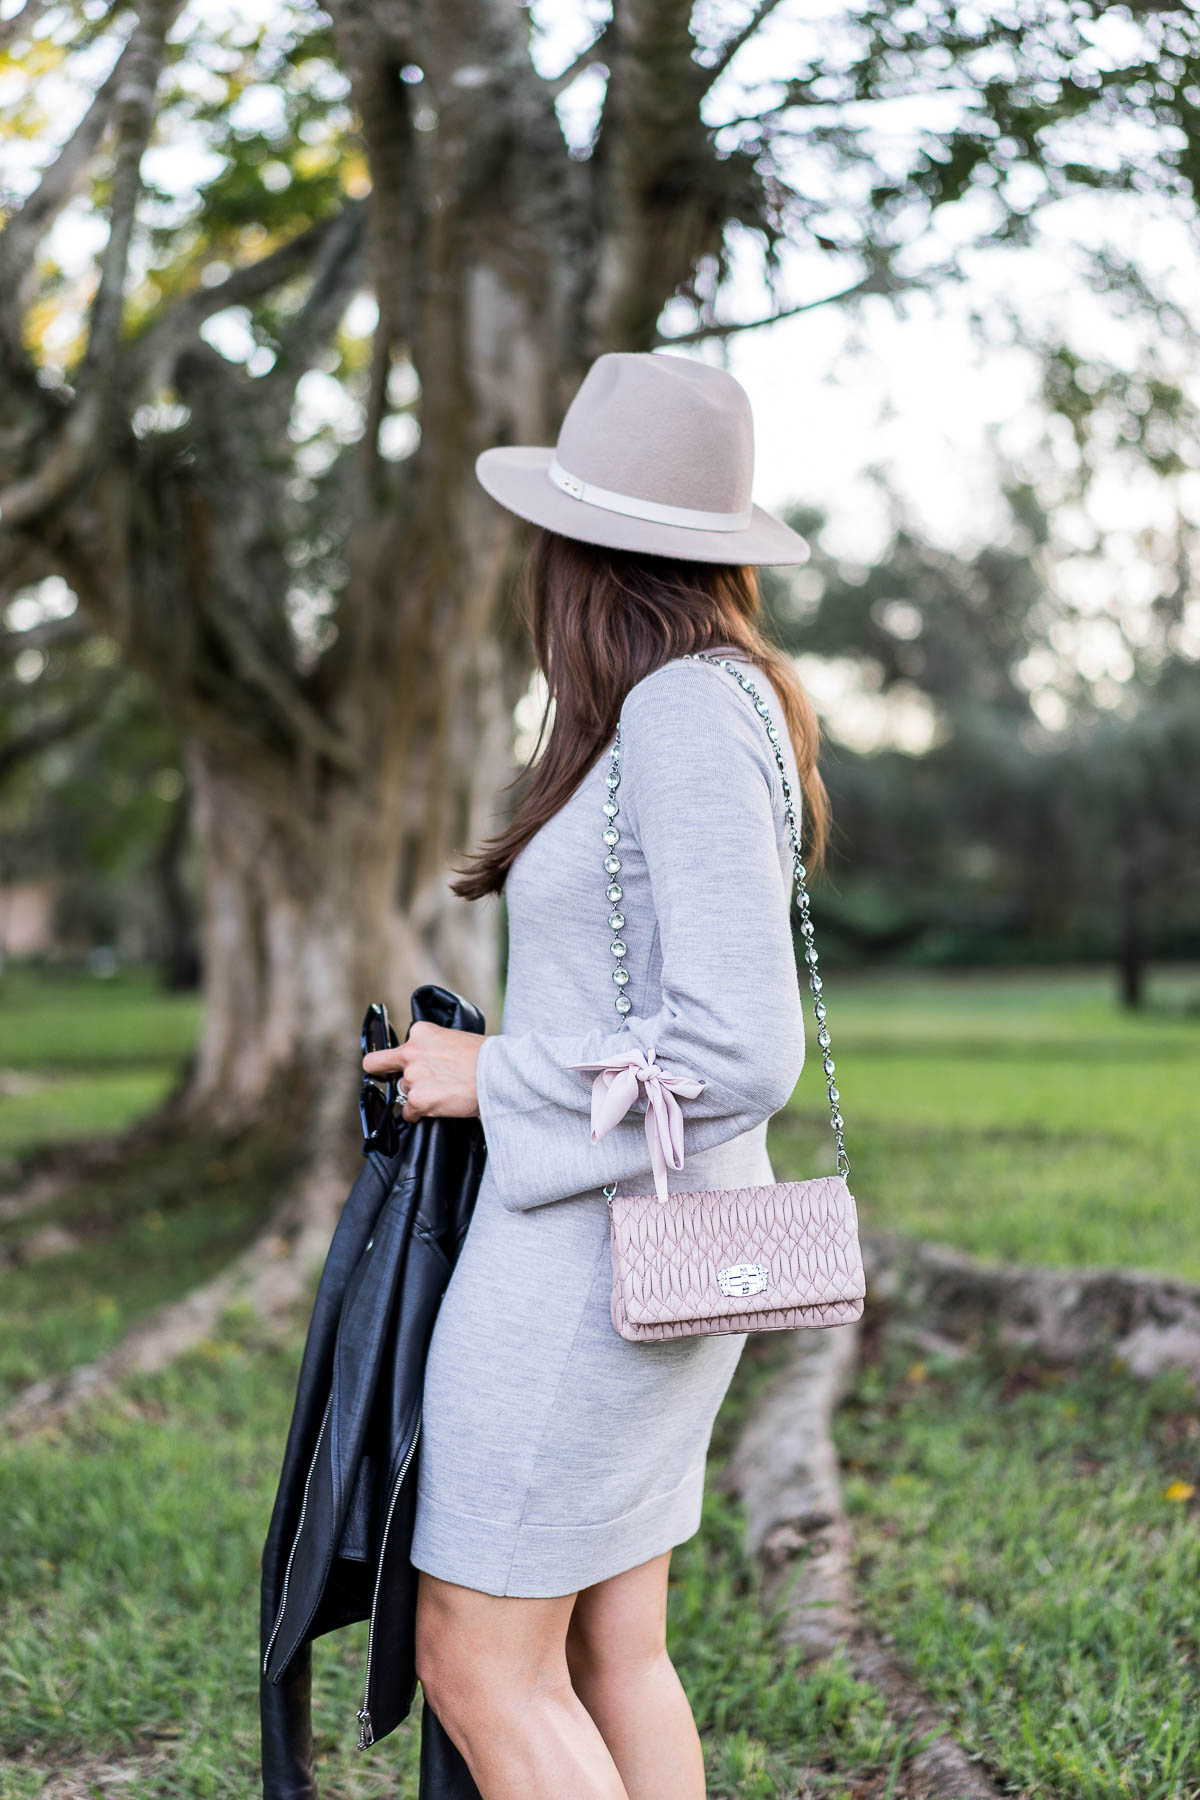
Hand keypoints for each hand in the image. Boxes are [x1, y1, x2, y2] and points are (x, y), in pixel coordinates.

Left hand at [362, 1020, 487, 1121]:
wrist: (499, 1073)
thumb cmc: (485, 1056)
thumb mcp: (454, 1038)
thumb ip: (433, 1047)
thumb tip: (430, 1061)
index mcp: (420, 1032)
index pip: (397, 1045)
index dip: (401, 1058)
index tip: (403, 1064)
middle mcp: (410, 1052)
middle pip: (378, 1065)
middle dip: (380, 1073)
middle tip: (389, 1081)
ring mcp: (412, 1077)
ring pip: (401, 1091)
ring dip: (415, 1095)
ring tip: (440, 1095)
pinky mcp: (418, 1100)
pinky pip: (408, 1113)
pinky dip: (418, 1114)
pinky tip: (436, 1109)